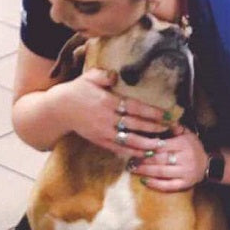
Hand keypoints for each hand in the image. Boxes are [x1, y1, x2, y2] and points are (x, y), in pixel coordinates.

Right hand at [51, 68, 169, 157]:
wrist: (59, 109)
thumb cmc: (77, 90)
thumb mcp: (89, 77)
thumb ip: (104, 75)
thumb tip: (116, 76)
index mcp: (107, 101)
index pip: (134, 107)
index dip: (151, 112)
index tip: (166, 115)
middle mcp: (107, 118)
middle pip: (135, 125)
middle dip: (154, 128)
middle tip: (171, 130)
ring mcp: (103, 132)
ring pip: (128, 140)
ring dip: (146, 144)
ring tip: (161, 145)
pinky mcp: (99, 141)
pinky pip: (118, 148)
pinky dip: (131, 152)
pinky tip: (143, 154)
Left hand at [130, 124, 208, 191]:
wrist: (209, 164)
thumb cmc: (193, 147)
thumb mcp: (187, 133)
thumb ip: (174, 127)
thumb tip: (159, 118)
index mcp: (184, 144)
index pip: (161, 144)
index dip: (145, 145)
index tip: (132, 145)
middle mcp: (185, 158)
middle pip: (159, 159)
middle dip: (142, 159)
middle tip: (128, 158)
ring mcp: (185, 172)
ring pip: (161, 172)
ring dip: (145, 171)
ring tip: (132, 168)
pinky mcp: (185, 184)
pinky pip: (168, 186)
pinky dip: (155, 184)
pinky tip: (144, 181)